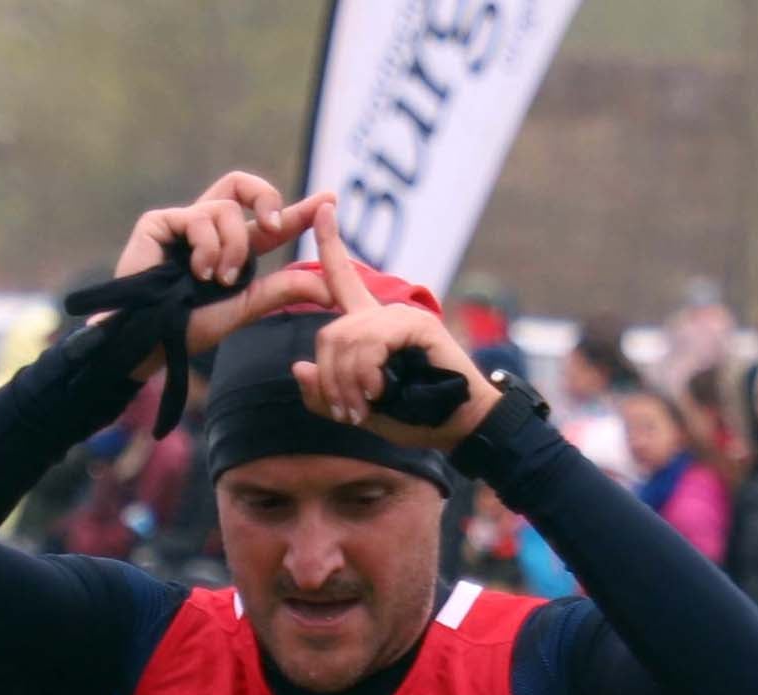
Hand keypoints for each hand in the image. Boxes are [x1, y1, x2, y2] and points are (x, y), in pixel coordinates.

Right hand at [112, 172, 337, 375]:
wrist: (148, 341)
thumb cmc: (189, 328)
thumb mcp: (244, 308)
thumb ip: (282, 292)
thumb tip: (330, 289)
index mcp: (229, 248)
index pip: (267, 221)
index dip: (297, 210)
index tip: (329, 200)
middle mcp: (206, 230)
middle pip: (240, 185)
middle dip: (265, 197)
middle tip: (276, 226)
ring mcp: (181, 224)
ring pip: (226, 210)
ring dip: (233, 247)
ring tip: (220, 280)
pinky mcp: (159, 222)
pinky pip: (199, 217)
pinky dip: (208, 247)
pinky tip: (199, 273)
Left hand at [289, 204, 500, 451]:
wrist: (458, 426)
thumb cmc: (413, 418)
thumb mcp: (358, 410)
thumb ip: (326, 394)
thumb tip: (299, 367)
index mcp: (369, 327)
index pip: (342, 279)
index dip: (330, 244)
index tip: (323, 206)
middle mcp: (383, 315)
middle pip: (329, 333)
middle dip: (330, 378)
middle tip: (347, 412)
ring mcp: (401, 316)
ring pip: (346, 339)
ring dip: (348, 381)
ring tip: (365, 407)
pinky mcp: (416, 324)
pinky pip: (371, 341)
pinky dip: (367, 373)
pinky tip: (380, 392)